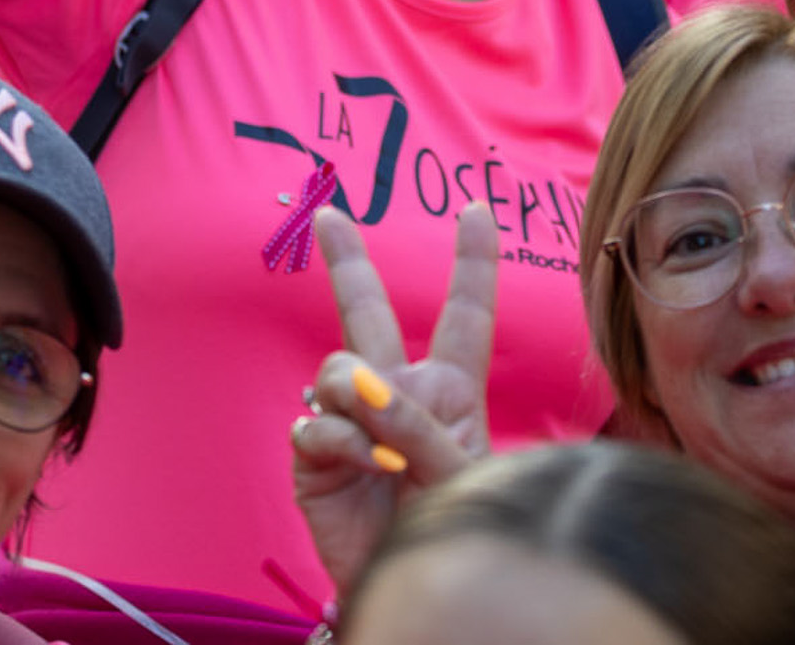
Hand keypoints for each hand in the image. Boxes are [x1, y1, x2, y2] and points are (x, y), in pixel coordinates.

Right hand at [291, 205, 495, 591]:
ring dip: (359, 398)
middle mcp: (398, 391)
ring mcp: (352, 420)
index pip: (466, 316)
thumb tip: (362, 389)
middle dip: (346, 260)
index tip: (478, 209)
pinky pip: (316, 422)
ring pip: (339, 366)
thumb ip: (418, 424)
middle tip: (329, 216)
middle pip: (369, 311)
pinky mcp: (316, 456)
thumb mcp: (458, 470)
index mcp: (451, 389)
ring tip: (382, 449)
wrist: (408, 585)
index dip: (473, 261)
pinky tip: (362, 469)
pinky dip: (342, 442)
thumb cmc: (451, 524)